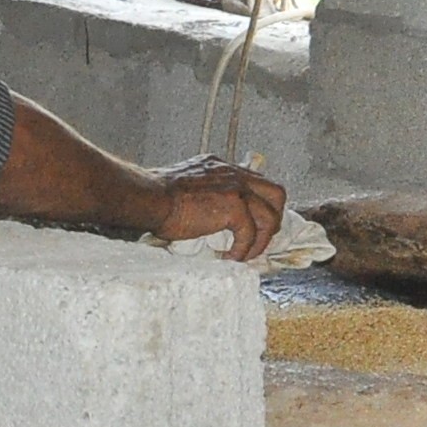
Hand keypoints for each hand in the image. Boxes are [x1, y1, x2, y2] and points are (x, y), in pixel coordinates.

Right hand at [150, 161, 287, 258]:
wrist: (149, 198)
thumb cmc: (156, 197)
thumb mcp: (186, 187)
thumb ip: (203, 194)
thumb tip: (205, 218)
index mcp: (223, 168)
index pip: (256, 182)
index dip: (260, 205)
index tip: (253, 225)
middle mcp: (234, 174)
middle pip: (276, 194)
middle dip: (274, 219)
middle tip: (261, 238)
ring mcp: (237, 189)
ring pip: (270, 216)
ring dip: (261, 240)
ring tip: (245, 255)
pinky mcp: (234, 207)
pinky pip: (250, 234)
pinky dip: (243, 250)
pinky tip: (230, 258)